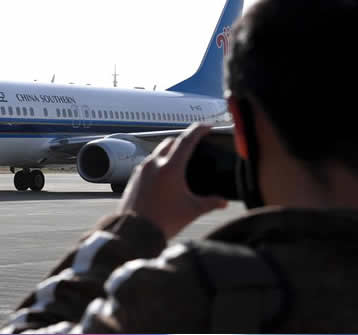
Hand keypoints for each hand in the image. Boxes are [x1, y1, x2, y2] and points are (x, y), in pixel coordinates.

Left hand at [117, 124, 227, 238]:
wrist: (134, 232)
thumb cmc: (163, 221)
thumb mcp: (192, 211)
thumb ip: (211, 203)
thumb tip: (223, 202)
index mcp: (170, 168)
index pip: (187, 140)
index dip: (198, 130)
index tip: (207, 126)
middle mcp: (154, 164)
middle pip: (171, 142)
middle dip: (183, 140)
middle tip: (194, 145)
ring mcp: (141, 170)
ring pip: (157, 152)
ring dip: (169, 152)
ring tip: (179, 160)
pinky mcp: (134, 178)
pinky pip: (148, 164)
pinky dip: (158, 163)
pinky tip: (163, 175)